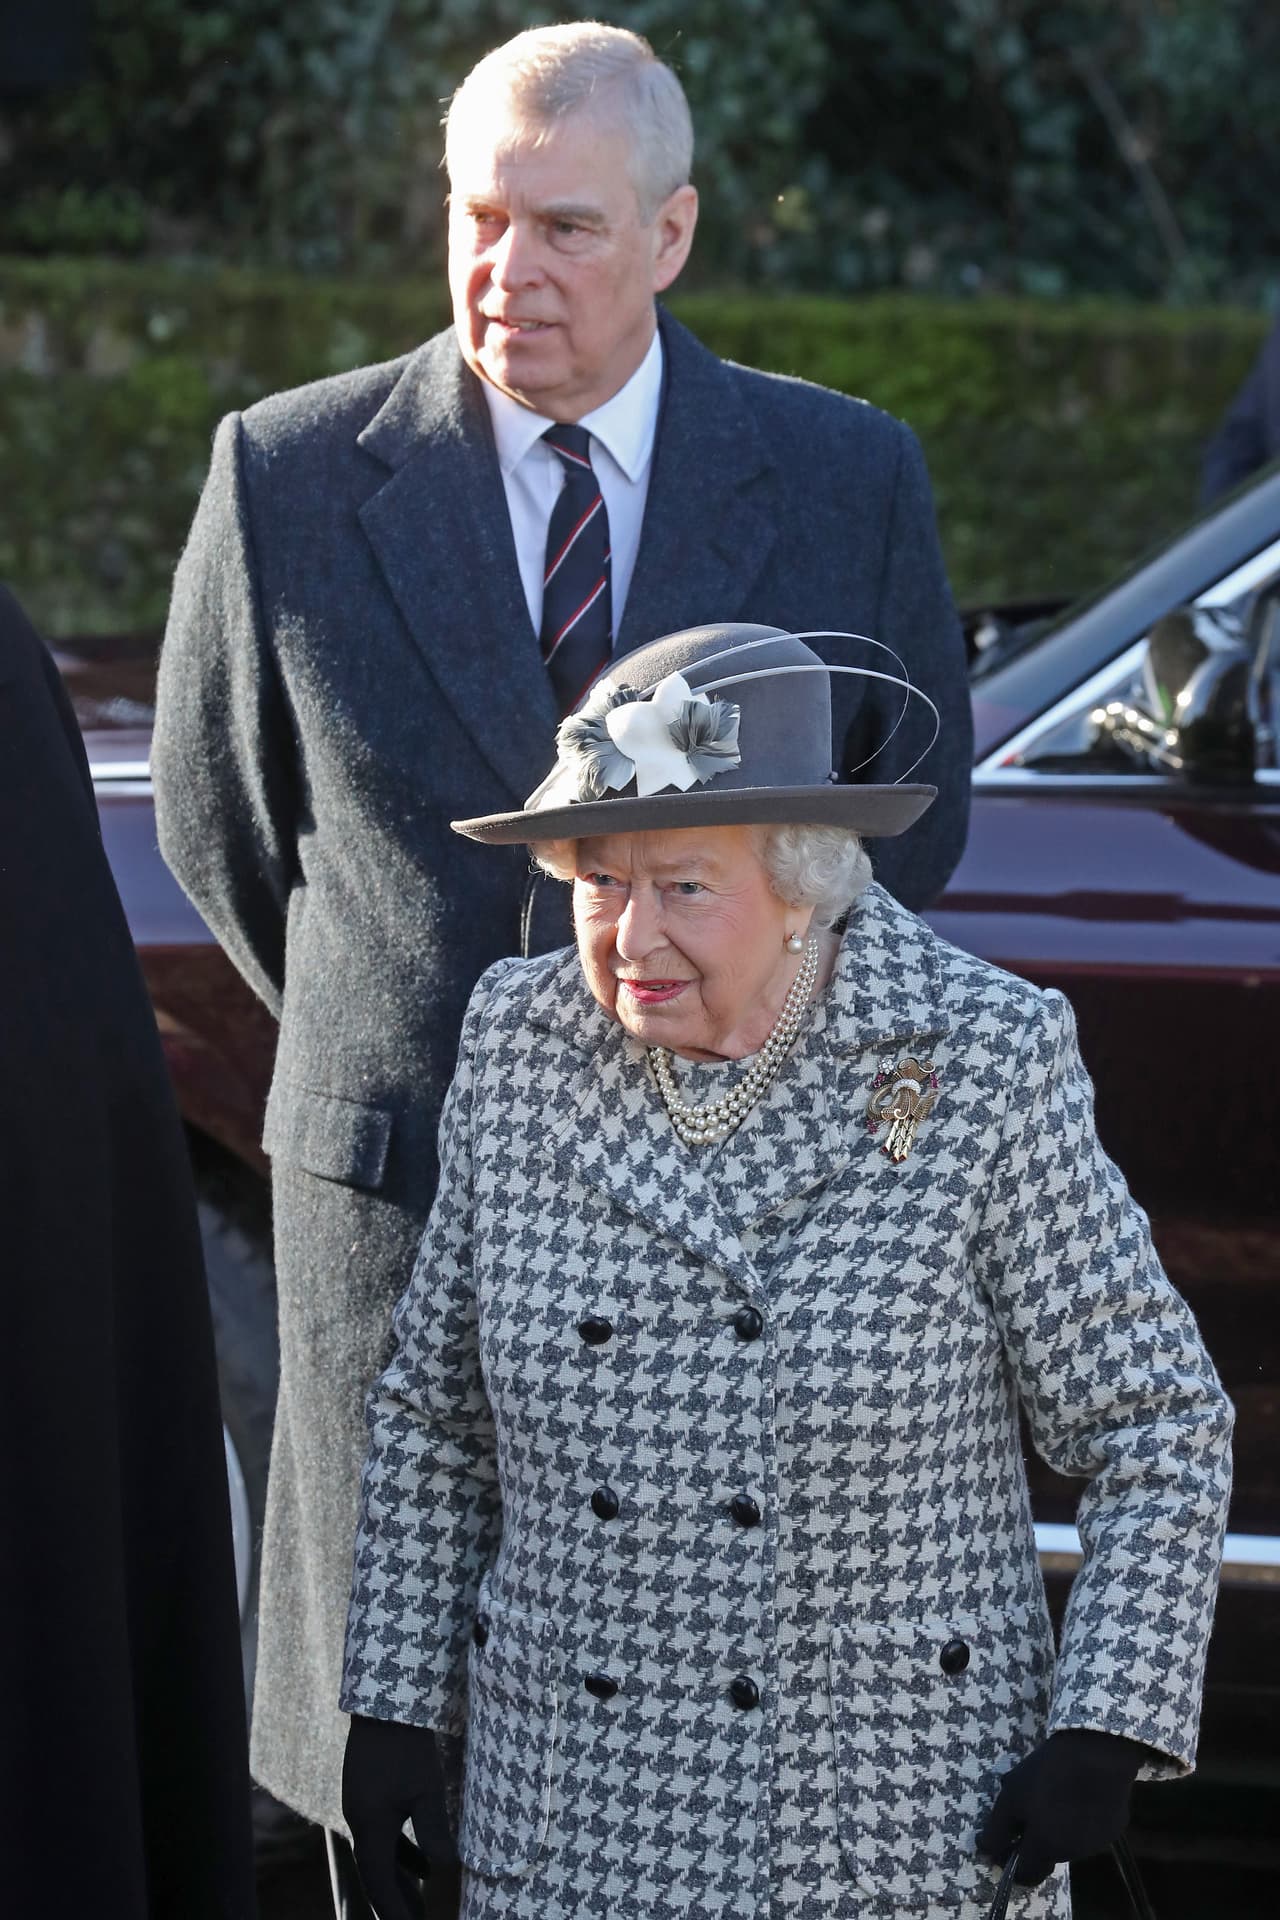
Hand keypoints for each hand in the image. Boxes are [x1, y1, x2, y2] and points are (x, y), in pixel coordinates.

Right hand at [342, 1714, 458, 1919]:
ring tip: (421, 1903)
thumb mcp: (426, 1789)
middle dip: (395, 1904)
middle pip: (376, 1875)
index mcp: (369, 1826)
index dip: (394, 1911)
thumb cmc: (407, 1746)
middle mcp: (359, 1821)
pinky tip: (424, 1867)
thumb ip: (433, 1832)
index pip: (379, 1883)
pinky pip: (383, 1837)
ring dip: (399, 1882)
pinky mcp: (370, 1794)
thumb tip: (447, 1869)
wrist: (384, 1704)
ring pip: (379, 1857)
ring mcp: (362, 1807)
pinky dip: (401, 1856)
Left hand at [978, 1729, 1145, 1885]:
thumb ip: (997, 1829)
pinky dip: (1080, 1819)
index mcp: (1045, 1848)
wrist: (1097, 1753)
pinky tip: (1078, 1792)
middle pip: (1047, 1855)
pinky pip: (1090, 1830)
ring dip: (1058, 1828)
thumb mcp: (1011, 1796)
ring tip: (1054, 1793)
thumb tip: (985, 1849)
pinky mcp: (1114, 1828)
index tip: (1004, 1845)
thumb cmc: (1047, 1773)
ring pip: (1069, 1843)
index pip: (1025, 1875)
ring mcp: (1096, 1842)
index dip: (1010, 1864)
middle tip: (1027, 1809)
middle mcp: (1072, 1854)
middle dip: (1034, 1840)